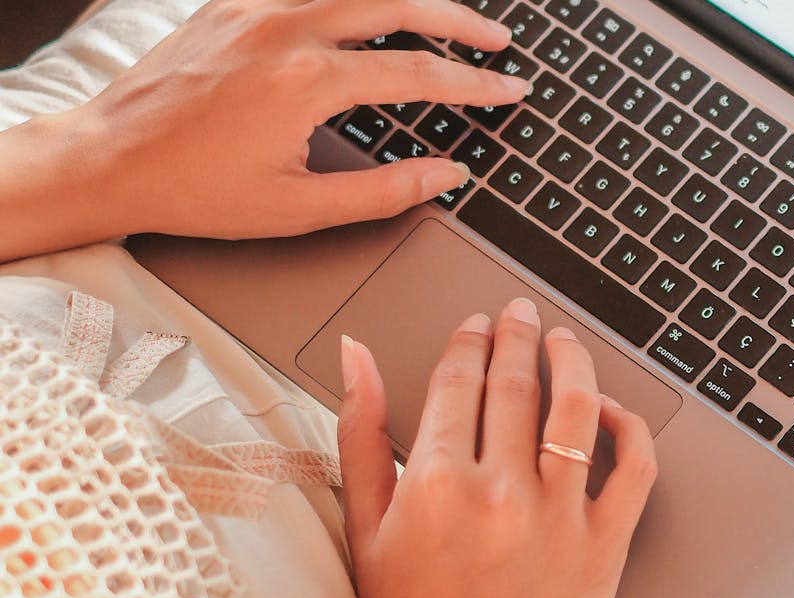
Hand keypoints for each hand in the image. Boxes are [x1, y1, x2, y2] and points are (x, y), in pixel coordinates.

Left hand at [0, 0, 528, 260]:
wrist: (111, 159)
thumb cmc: (196, 189)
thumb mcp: (298, 208)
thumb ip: (384, 191)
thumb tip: (447, 175)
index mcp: (305, 81)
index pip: (418, 73)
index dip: (474, 84)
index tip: (509, 89)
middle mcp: (285, 28)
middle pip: (399, 4)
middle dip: (459, 22)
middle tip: (496, 42)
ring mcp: (257, 7)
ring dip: (411, 2)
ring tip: (447, 22)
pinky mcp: (234, 3)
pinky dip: (356, 0)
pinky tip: (373, 14)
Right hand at [336, 298, 657, 597]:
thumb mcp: (365, 528)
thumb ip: (359, 433)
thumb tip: (356, 357)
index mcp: (435, 484)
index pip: (458, 379)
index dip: (469, 339)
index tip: (477, 323)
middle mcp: (500, 493)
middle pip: (516, 383)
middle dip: (517, 335)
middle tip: (519, 314)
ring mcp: (559, 518)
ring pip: (579, 407)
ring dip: (573, 360)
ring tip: (564, 341)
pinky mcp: (605, 546)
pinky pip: (635, 468)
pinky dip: (630, 428)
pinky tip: (610, 411)